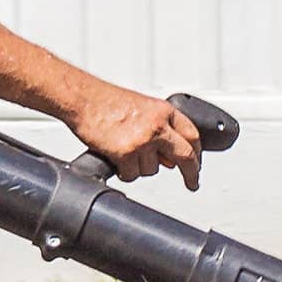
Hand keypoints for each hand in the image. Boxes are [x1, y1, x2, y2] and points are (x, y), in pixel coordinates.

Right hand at [71, 82, 201, 190]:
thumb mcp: (142, 108)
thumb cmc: (106, 101)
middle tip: (192, 182)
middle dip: (191, 173)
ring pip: (153, 169)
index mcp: (163, 111)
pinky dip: (125, 172)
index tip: (197, 164)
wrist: (83, 99)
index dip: (198, 153)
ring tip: (125, 151)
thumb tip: (170, 158)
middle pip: (185, 156)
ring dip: (141, 167)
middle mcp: (157, 125)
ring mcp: (143, 141)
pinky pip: (133, 175)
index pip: (192, 135)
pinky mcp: (126, 154)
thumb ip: (159, 129)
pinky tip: (117, 157)